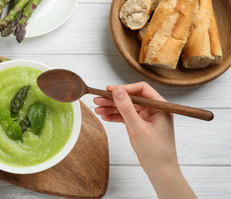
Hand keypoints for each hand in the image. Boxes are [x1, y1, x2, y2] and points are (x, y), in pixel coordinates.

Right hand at [94, 82, 195, 198]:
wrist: (160, 170)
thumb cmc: (156, 152)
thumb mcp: (138, 128)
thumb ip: (126, 108)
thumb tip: (118, 91)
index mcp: (160, 107)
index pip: (141, 90)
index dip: (125, 88)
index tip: (110, 90)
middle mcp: (154, 110)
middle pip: (131, 98)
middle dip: (114, 99)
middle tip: (99, 99)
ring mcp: (147, 117)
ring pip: (127, 107)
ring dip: (112, 108)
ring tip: (98, 108)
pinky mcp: (141, 124)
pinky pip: (126, 116)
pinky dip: (116, 116)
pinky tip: (105, 116)